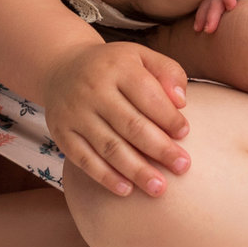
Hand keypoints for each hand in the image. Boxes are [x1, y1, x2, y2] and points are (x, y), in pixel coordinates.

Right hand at [42, 40, 191, 197]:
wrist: (62, 67)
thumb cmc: (114, 67)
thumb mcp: (141, 57)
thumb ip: (167, 73)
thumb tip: (182, 103)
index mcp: (118, 67)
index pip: (147, 95)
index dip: (168, 117)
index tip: (185, 134)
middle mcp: (93, 89)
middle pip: (131, 125)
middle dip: (159, 149)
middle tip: (182, 167)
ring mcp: (75, 113)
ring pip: (109, 147)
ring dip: (136, 170)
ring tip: (159, 188)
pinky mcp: (62, 133)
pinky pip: (84, 159)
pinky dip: (105, 177)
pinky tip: (126, 189)